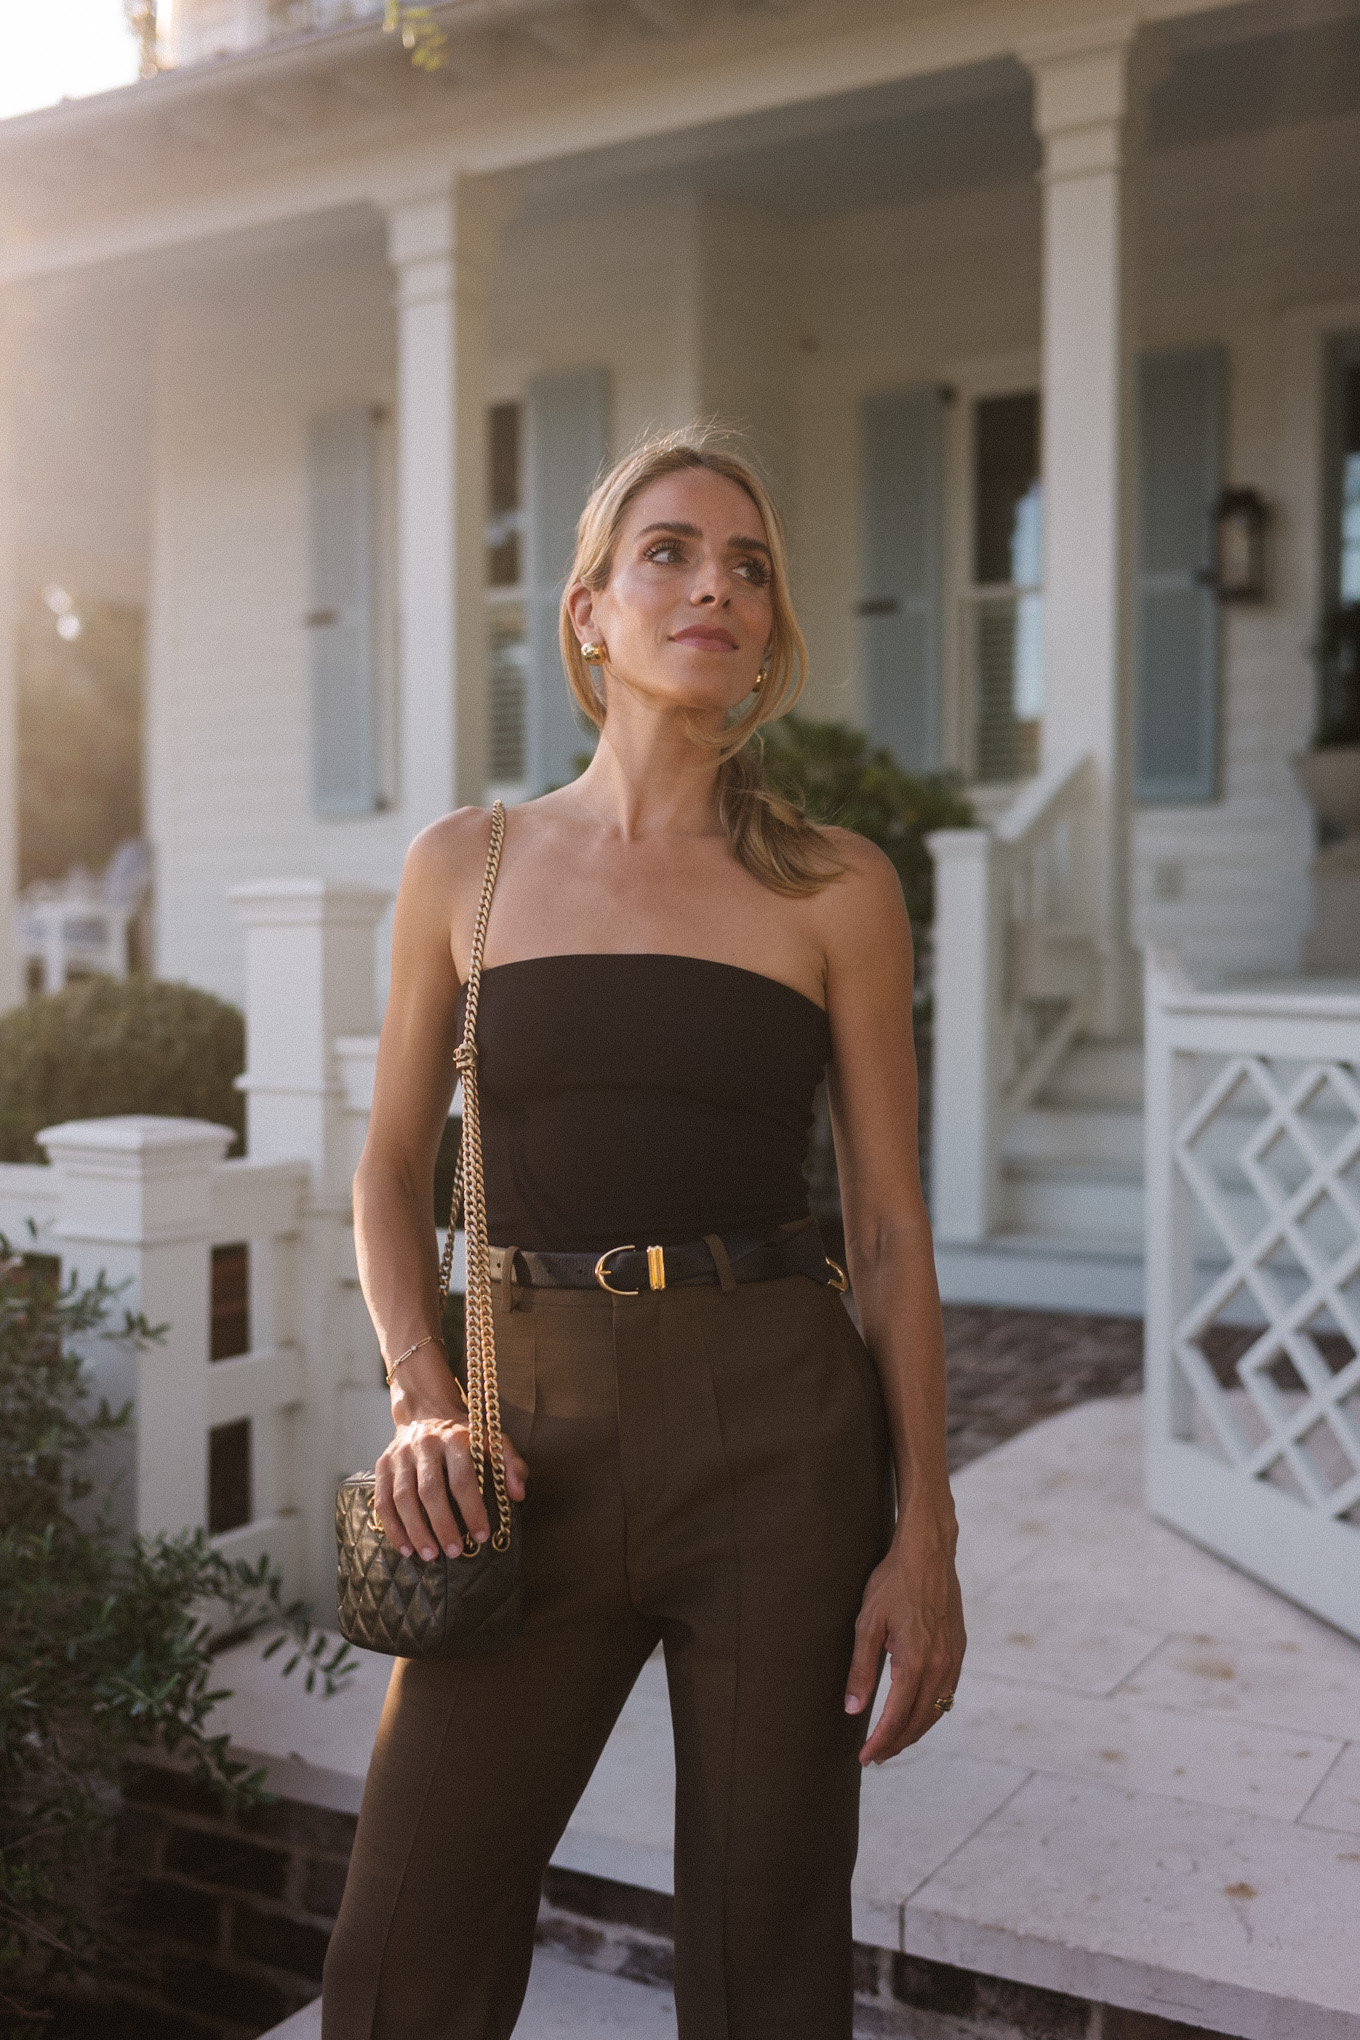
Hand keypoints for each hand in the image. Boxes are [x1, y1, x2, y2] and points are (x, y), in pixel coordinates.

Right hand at [374, 1415, 528, 1561]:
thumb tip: (518, 1495)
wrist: (426, 1413)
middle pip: (430, 1490)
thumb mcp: (493, 1441)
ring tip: (430, 1555)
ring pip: (403, 1497)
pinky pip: (383, 1500)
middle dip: (442, 1525)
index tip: (481, 1536)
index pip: (462, 1479)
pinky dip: (393, 1527)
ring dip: (416, 1531)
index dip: (472, 1509)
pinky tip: (406, 1548)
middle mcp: (425, 1444)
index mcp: (455, 1439)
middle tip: (455, 1552)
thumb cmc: (465, 1436)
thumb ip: (511, 1465)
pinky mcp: (383, 1465)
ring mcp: (400, 1455)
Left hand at [843, 1513, 965, 1764]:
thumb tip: (853, 1710)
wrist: (928, 1554)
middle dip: (896, 1743)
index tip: (865, 1758)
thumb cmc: (893, 1584)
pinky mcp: (959, 1650)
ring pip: (937, 1711)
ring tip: (893, 1741)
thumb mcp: (867, 1624)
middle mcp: (940, 1666)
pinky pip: (947, 1693)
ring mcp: (953, 1659)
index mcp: (915, 1662)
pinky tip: (917, 1712)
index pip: (896, 1717)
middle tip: (875, 1757)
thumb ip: (861, 1670)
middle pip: (919, 1721)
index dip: (880, 1742)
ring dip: (915, 1731)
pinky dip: (931, 1711)